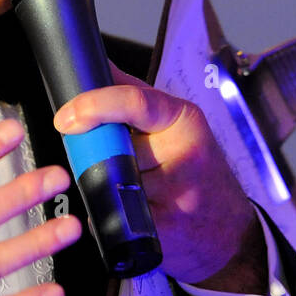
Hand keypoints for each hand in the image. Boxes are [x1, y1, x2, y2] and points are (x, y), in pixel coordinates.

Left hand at [53, 63, 263, 291]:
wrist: (229, 228)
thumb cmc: (198, 169)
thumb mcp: (176, 124)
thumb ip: (134, 96)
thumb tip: (95, 66)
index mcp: (184, 120)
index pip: (134, 102)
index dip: (92, 106)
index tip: (66, 117)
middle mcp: (184, 154)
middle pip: (112, 148)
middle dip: (96, 155)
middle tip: (100, 158)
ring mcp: (176, 195)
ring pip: (107, 185)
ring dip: (99, 186)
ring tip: (127, 186)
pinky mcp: (163, 229)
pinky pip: (110, 218)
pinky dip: (104, 215)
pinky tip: (125, 210)